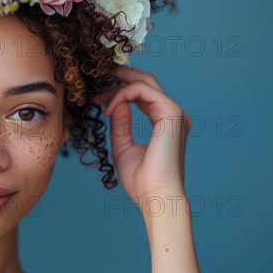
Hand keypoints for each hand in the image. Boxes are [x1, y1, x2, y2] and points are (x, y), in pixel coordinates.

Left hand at [99, 66, 191, 203]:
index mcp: (165, 123)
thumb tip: (114, 104)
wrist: (155, 196)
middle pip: (147, 82)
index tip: (97, 99)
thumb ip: (121, 124)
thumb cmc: (141, 180)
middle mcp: (172, 115)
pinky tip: (108, 108)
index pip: (143, 95)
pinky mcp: (171, 113)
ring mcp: (174, 113)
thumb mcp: (123, 146)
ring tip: (98, 95)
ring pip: (145, 82)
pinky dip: (122, 94)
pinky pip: (142, 90)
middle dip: (121, 76)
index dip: (119, 91)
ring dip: (118, 85)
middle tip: (98, 78)